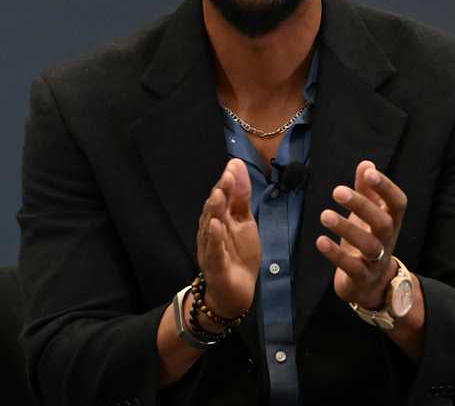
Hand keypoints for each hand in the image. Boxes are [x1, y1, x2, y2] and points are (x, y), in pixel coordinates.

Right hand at [196, 158, 260, 321]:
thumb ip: (241, 196)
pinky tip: (216, 227)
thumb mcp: (244, 221)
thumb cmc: (238, 254)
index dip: (226, 183)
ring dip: (214, 211)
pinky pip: (214, 252)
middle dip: (220, 193)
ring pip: (210, 229)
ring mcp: (211, 249)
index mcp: (219, 219)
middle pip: (213, 210)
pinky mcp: (215, 267)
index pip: (221, 198)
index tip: (233, 166)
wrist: (236, 291)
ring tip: (220, 195)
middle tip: (226, 178)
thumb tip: (235, 163)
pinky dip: (215, 240)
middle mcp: (210, 232)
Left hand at [316, 160, 407, 309]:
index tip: (369, 173)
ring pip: (368, 245)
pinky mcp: (361, 278)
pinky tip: (320, 241)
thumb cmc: (368, 241)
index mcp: (391, 221)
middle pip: (383, 223)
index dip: (386, 187)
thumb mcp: (367, 215)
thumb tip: (366, 163)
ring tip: (324, 215)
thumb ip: (367, 190)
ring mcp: (376, 261)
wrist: (371, 286)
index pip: (397, 203)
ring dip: (346, 229)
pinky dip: (336, 254)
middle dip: (362, 206)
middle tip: (336, 191)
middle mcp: (387, 240)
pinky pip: (352, 267)